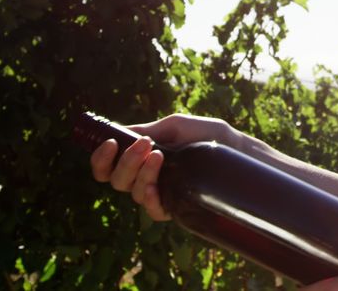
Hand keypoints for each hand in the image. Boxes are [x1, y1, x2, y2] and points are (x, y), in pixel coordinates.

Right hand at [89, 113, 244, 220]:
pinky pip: (154, 211)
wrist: (237, 149)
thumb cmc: (207, 135)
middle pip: (117, 181)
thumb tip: (116, 133)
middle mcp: (147, 178)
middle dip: (126, 161)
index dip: (100, 159)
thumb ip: (146, 130)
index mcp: (141, 158)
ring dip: (142, 174)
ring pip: (134, 193)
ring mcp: (162, 193)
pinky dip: (150, 199)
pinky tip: (156, 188)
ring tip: (160, 155)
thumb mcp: (175, 126)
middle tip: (146, 145)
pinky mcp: (177, 208)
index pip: (108, 167)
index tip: (110, 143)